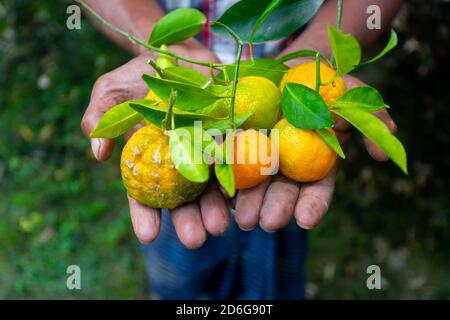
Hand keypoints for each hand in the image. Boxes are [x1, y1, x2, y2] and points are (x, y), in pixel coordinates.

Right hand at [82, 41, 229, 247]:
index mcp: (150, 160)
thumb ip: (100, 118)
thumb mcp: (111, 92)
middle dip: (189, 220)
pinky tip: (242, 197)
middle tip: (195, 239)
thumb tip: (97, 152)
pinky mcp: (229, 134)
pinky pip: (236, 158)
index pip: (144, 194)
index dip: (145, 215)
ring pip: (212, 185)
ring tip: (220, 225)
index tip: (148, 235)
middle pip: (183, 198)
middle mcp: (179, 161)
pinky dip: (239, 177)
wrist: (176, 53)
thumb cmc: (139, 76)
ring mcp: (206, 150)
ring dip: (216, 208)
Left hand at [234, 75, 396, 230]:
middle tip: (268, 223)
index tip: (306, 221)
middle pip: (281, 193)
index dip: (312, 206)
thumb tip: (383, 155)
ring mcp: (258, 158)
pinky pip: (227, 162)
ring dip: (249, 203)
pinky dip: (223, 176)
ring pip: (253, 185)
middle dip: (276, 209)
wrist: (288, 67)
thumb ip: (371, 122)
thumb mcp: (353, 95)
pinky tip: (221, 190)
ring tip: (244, 218)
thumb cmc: (324, 83)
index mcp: (314, 164)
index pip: (315, 192)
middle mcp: (286, 168)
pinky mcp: (234, 146)